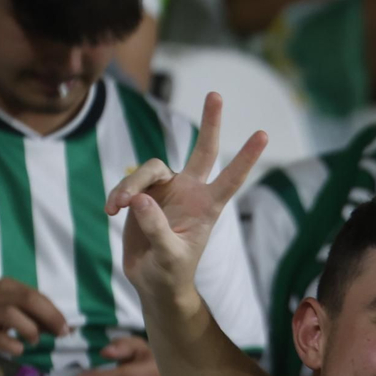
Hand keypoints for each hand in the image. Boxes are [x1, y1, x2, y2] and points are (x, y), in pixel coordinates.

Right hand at [0, 278, 69, 356]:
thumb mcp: (1, 306)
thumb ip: (27, 313)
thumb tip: (55, 326)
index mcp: (6, 286)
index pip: (37, 296)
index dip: (55, 312)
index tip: (66, 327)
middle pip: (30, 300)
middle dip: (51, 317)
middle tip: (61, 334)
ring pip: (14, 314)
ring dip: (30, 330)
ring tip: (32, 340)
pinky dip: (12, 345)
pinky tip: (17, 349)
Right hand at [109, 92, 266, 305]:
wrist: (153, 282)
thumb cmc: (170, 273)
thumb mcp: (168, 256)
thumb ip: (156, 228)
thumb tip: (141, 199)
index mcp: (207, 207)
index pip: (231, 178)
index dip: (246, 157)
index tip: (263, 134)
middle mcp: (191, 192)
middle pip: (203, 151)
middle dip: (210, 123)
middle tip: (216, 94)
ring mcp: (168, 190)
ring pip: (151, 168)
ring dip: (132, 184)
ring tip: (119, 206)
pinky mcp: (144, 194)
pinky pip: (129, 183)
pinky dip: (118, 194)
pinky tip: (112, 210)